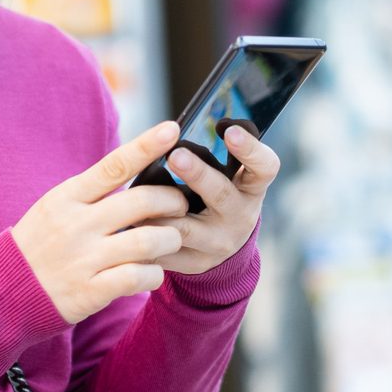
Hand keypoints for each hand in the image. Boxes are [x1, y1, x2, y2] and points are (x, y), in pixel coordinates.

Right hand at [11, 122, 190, 323]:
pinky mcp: (90, 291)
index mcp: (67, 198)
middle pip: (141, 202)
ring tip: (171, 240)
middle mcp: (75, 225)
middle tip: (181, 205)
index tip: (172, 129)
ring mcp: (83, 259)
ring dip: (171, 239)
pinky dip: (155, 274)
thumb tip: (138, 167)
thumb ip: (93, 192)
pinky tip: (152, 272)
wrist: (7, 291)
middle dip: (173, 201)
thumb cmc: (41, 244)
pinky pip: (138, 277)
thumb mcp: (56, 207)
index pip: (113, 165)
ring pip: (148, 241)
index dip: (146, 146)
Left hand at [143, 121, 279, 274]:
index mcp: (252, 188)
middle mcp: (240, 216)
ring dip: (160, 211)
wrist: (222, 245)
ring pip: (186, 229)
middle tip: (176, 155)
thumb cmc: (219, 194)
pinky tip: (127, 225)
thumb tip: (176, 128)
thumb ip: (213, 155)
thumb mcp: (230, 176)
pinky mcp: (193, 263)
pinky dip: (145, 235)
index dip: (250, 149)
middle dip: (198, 174)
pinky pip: (165, 250)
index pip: (264, 167)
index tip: (230, 130)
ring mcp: (218, 244)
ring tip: (138, 195)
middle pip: (221, 195)